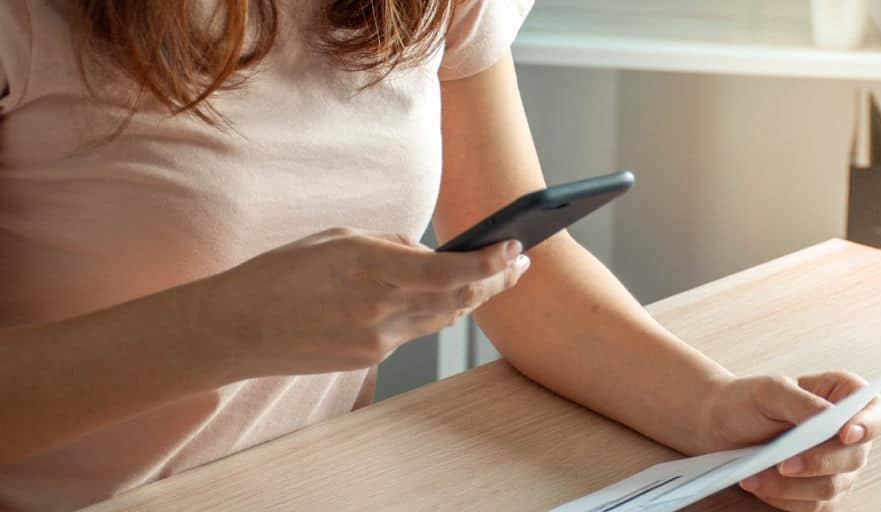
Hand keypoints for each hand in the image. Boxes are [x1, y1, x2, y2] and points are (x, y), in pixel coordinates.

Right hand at [193, 227, 529, 378]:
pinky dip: (428, 312)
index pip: (449, 270)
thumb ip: (390, 245)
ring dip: (471, 297)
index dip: (489, 263)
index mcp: (371, 266)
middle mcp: (381, 307)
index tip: (516, 249)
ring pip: (441, 317)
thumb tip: (429, 255)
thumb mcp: (337, 239)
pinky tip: (437, 297)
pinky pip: (411, 331)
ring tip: (495, 277)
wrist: (237, 329)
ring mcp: (377, 339)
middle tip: (520, 263)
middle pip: (459, 298)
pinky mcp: (370, 358)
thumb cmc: (281, 273)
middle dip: (495, 280)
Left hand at [699, 372, 880, 510]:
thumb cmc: (747, 401)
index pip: (878, 413)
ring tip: (753, 475)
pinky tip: (757, 483)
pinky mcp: (818, 492)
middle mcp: (848, 435)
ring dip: (791, 485)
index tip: (845, 433)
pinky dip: (783, 497)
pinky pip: (812, 505)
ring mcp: (837, 466)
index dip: (869, 424)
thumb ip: (802, 402)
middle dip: (817, 462)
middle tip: (783, 463)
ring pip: (831, 486)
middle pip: (854, 456)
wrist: (719, 425)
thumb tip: (830, 420)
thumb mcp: (769, 391)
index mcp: (844, 397)